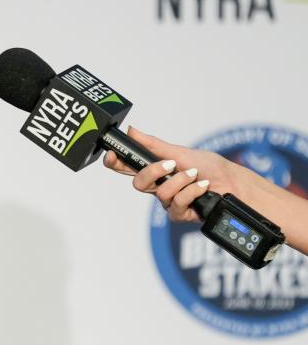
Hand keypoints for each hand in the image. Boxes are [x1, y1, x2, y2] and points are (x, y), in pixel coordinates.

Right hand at [102, 126, 245, 222]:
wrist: (233, 184)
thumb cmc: (209, 167)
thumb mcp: (179, 152)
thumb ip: (153, 145)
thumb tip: (132, 130)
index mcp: (154, 168)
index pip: (127, 166)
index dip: (115, 162)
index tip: (112, 155)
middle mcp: (158, 185)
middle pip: (138, 183)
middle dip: (152, 172)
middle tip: (168, 164)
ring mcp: (167, 201)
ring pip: (160, 194)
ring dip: (181, 181)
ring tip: (195, 175)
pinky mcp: (179, 214)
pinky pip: (176, 204)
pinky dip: (191, 192)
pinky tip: (202, 187)